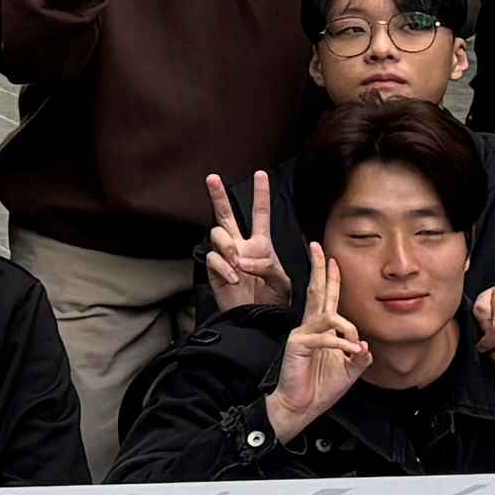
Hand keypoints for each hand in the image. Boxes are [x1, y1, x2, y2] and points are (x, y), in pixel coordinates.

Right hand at [199, 170, 291, 316]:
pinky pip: (213, 258)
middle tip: (212, 178)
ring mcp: (225, 258)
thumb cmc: (273, 301)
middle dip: (219, 196)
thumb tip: (242, 258)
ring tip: (237, 260)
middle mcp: (240, 246)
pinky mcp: (214, 271)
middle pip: (226, 215)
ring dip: (228, 244)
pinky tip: (234, 277)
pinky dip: (224, 267)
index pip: (260, 214)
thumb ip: (266, 264)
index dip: (261, 194)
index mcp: (261, 245)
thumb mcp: (281, 280)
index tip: (261, 174)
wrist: (259, 320)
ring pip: (217, 234)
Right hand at [266, 244, 369, 439]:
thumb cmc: (319, 388)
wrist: (300, 407)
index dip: (331, 278)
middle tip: (317, 248)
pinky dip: (343, 346)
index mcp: (320, 330)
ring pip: (329, 315)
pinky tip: (352, 355)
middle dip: (319, 268)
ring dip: (348, 329)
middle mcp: (309, 327)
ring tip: (355, 348)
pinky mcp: (298, 344)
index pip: (326, 298)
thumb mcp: (349, 371)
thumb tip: (366, 345)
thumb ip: (359, 356)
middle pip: (316, 291)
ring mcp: (302, 334)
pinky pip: (327, 337)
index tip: (333, 260)